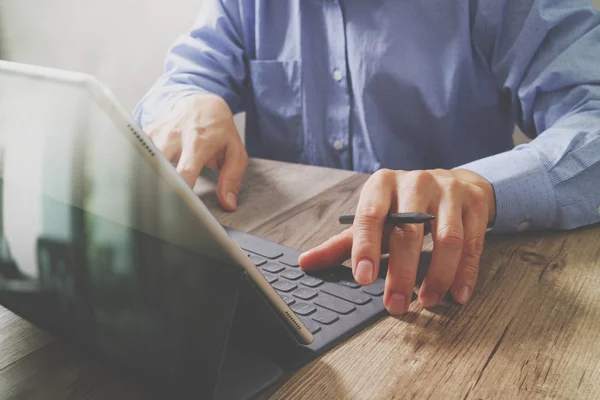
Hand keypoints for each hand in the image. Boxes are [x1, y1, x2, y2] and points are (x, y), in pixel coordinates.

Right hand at [144, 93, 247, 210]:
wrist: (204, 104)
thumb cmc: (221, 132)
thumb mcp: (235, 153)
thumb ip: (232, 179)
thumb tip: (228, 204)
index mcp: (198, 142)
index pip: (184, 172)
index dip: (181, 191)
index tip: (182, 206)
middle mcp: (175, 136)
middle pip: (159, 167)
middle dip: (162, 186)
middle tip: (168, 203)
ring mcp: (159, 132)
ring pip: (146, 160)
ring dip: (152, 176)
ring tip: (160, 188)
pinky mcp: (148, 131)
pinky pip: (138, 151)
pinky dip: (143, 164)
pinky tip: (151, 172)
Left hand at [299, 169, 495, 314]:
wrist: (452, 182)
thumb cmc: (404, 205)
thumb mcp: (373, 217)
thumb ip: (343, 243)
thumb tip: (306, 263)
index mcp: (382, 184)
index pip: (370, 215)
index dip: (366, 247)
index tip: (363, 279)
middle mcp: (416, 182)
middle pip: (409, 231)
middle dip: (402, 272)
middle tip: (395, 305)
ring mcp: (449, 191)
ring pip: (447, 238)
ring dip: (437, 275)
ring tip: (426, 301)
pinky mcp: (474, 203)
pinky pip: (473, 242)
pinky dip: (465, 272)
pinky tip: (457, 294)